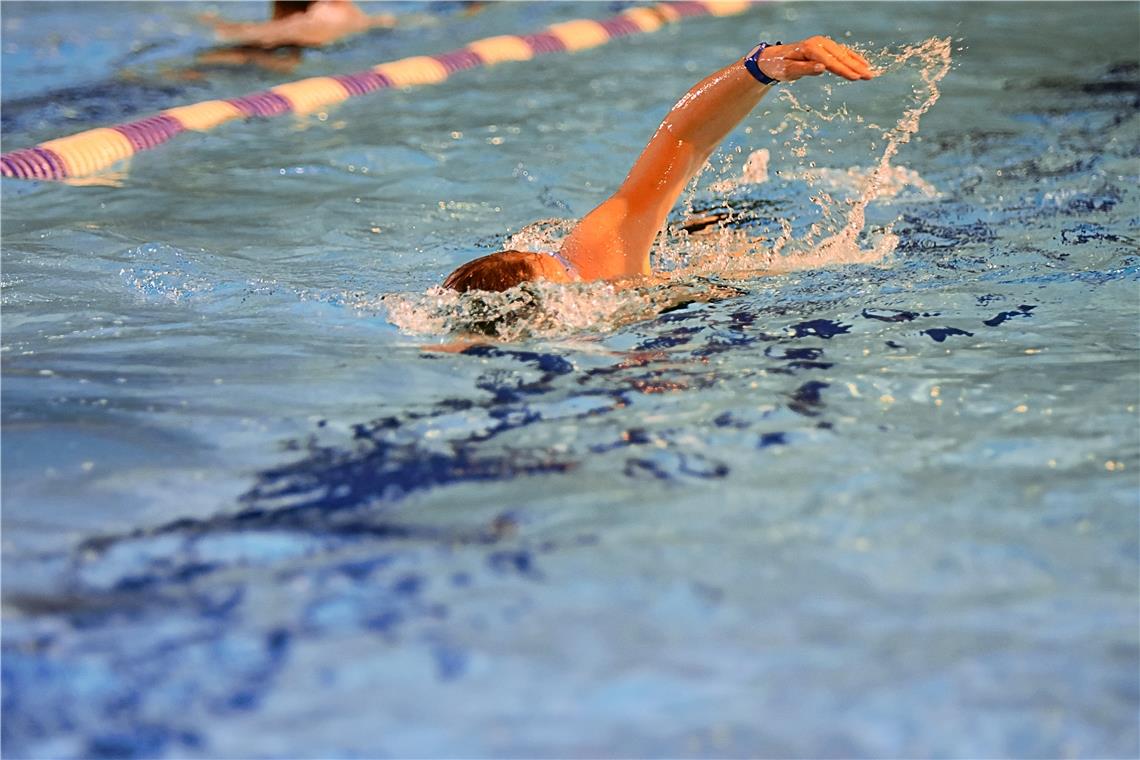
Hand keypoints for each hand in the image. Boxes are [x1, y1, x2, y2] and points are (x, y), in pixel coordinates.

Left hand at [758, 36, 873, 81]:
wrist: (773, 58)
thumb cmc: (779, 66)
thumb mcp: (789, 71)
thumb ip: (805, 69)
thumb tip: (822, 67)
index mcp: (810, 49)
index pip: (831, 61)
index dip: (844, 70)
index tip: (855, 78)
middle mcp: (819, 44)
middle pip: (840, 56)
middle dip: (855, 67)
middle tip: (869, 76)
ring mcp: (823, 44)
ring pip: (843, 54)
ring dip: (857, 63)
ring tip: (869, 72)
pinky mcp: (825, 47)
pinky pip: (841, 52)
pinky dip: (852, 58)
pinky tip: (862, 63)